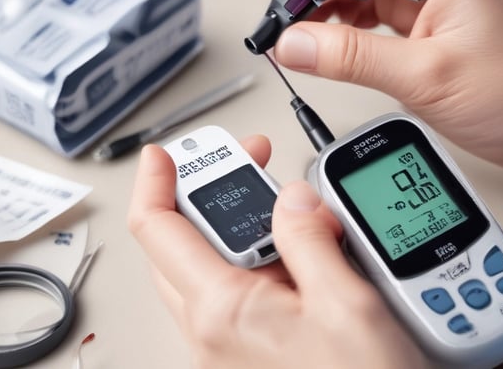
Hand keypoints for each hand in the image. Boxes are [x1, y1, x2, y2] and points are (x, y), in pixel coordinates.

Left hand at [128, 139, 427, 368]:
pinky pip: (239, 295)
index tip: (164, 154)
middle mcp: (212, 331)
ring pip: (211, 269)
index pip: (159, 229)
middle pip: (180, 245)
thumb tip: (292, 198)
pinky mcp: (249, 354)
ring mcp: (227, 346)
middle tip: (248, 164)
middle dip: (209, 195)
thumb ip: (311, 241)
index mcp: (222, 310)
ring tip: (286, 205)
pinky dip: (260, 261)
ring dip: (239, 228)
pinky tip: (298, 253)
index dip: (156, 182)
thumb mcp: (346, 306)